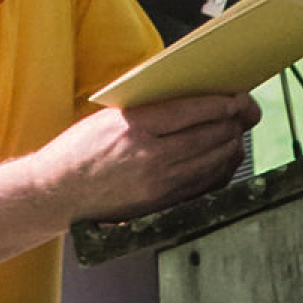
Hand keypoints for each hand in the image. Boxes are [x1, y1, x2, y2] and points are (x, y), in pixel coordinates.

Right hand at [34, 95, 259, 222]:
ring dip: (231, 144)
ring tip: (236, 133)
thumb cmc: (79, 151)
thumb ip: (150, 108)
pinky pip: (205, 184)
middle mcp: (149, 156)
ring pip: (213, 161)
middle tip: (244, 113)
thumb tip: (193, 98)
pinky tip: (224, 159)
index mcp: (134, 126)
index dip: (224, 104)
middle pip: (210, 135)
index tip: (238, 98)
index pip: (194, 110)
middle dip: (234, 122)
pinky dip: (221, 169)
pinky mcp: (162, 203)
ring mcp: (158, 183)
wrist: (57, 192)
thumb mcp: (109, 117)